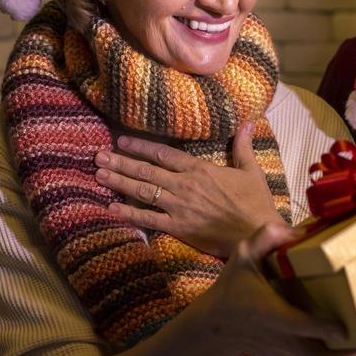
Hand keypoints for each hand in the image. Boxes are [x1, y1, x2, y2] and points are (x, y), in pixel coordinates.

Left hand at [94, 122, 278, 256]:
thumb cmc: (256, 203)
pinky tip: (111, 207)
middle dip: (120, 162)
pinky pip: (148, 218)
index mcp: (200, 169)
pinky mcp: (178, 227)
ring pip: (143, 191)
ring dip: (119, 182)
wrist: (257, 234)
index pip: (163, 154)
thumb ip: (243, 146)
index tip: (121, 141)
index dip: (140, 146)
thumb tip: (248, 121)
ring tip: (99, 175)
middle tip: (98, 156)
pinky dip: (129, 213)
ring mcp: (179, 206)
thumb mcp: (252, 170)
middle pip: (146, 171)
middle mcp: (184, 185)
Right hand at [188, 223, 355, 355]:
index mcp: (269, 312)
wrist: (216, 325)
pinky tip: (351, 352)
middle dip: (348, 355)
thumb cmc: (234, 287)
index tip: (345, 327)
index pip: (298, 325)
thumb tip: (302, 232)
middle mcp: (278, 339)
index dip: (323, 328)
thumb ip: (268, 236)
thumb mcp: (243, 254)